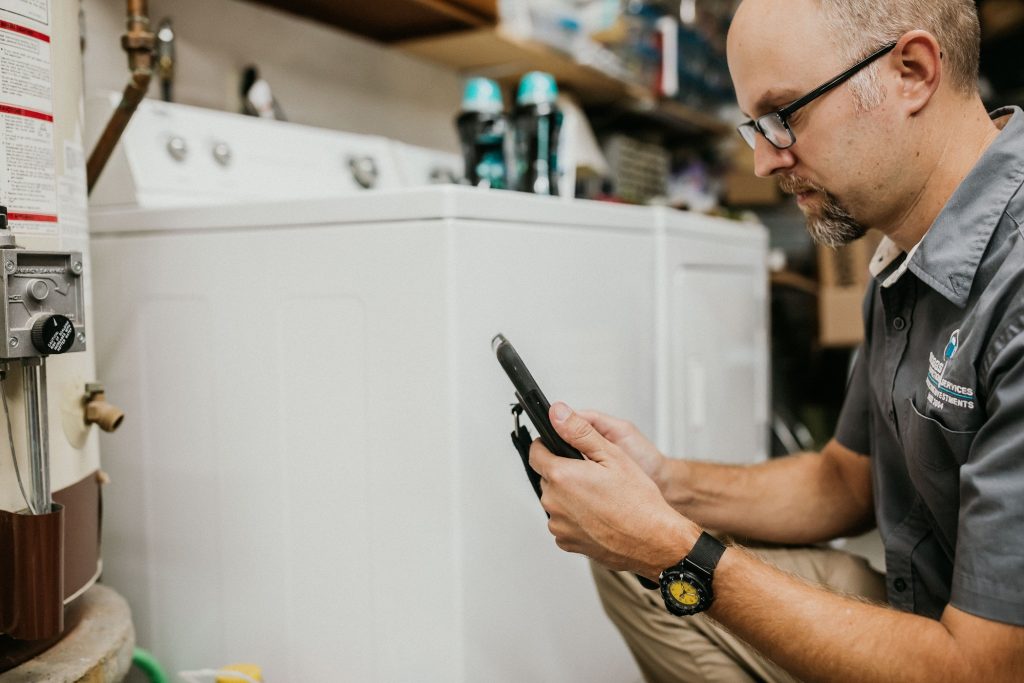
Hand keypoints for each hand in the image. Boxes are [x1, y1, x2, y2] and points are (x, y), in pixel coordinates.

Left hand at [529, 401, 698, 577]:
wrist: (653, 541)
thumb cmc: (637, 501)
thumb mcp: (611, 454)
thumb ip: (578, 431)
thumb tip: (556, 413)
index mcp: (561, 476)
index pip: (536, 453)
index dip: (548, 446)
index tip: (560, 446)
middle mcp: (554, 502)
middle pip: (547, 478)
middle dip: (564, 472)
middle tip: (592, 474)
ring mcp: (558, 525)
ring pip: (556, 501)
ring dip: (569, 495)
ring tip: (599, 496)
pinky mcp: (566, 542)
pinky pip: (563, 522)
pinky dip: (575, 517)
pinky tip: (598, 515)